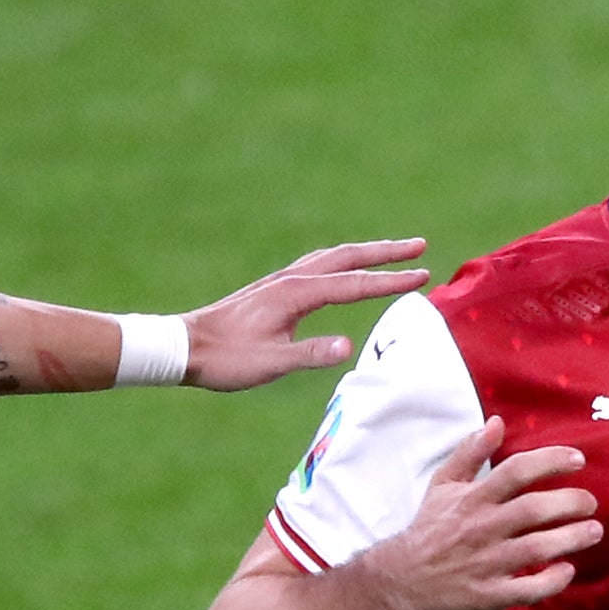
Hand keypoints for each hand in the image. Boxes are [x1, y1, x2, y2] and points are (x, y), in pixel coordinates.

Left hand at [180, 238, 430, 389]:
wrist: (185, 346)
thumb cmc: (227, 359)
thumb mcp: (271, 363)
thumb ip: (310, 354)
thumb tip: (348, 345)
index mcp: (296, 294)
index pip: (354, 284)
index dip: (390, 281)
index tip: (423, 276)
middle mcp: (292, 279)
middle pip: (348, 257)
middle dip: (386, 252)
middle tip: (421, 246)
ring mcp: (282, 280)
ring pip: (333, 256)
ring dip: (365, 252)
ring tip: (393, 251)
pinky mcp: (275, 288)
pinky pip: (319, 264)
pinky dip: (342, 260)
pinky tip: (344, 267)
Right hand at [366, 420, 599, 609]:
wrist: (401, 580)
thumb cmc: (430, 529)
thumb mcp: (443, 485)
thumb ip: (470, 453)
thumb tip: (496, 422)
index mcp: (473, 498)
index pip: (516, 471)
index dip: (551, 461)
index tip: (579, 460)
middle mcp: (482, 528)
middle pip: (532, 509)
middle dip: (569, 503)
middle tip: (592, 503)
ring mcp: (486, 563)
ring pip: (536, 548)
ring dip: (570, 539)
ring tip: (594, 531)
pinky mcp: (488, 595)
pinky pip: (527, 589)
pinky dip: (551, 580)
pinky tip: (568, 571)